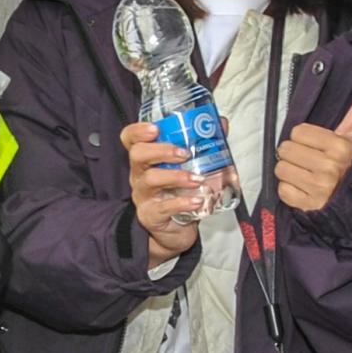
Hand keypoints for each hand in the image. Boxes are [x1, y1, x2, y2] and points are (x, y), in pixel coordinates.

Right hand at [122, 122, 216, 261]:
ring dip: (176, 177)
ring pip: (150, 180)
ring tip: (197, 179)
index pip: (130, 138)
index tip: (156, 128)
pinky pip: (163, 207)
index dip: (138, 131)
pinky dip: (182, 202)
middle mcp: (140, 175)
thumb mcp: (189, 167)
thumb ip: (203, 144)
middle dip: (161, 151)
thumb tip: (220, 123)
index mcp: (147, 159)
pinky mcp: (151, 215)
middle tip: (184, 153)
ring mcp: (143, 196)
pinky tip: (197, 200)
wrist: (176, 230)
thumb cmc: (180, 193)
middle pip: (138, 155)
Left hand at [275, 90, 351, 213]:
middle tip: (308, 162)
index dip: (303, 139)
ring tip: (304, 175)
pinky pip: (282, 190)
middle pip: (286, 149)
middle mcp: (329, 168)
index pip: (297, 131)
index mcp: (340, 148)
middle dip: (294, 155)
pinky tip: (302, 190)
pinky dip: (289, 190)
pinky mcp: (307, 205)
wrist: (349, 201)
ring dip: (289, 172)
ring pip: (281, 169)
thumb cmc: (345, 164)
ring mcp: (318, 188)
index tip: (316, 147)